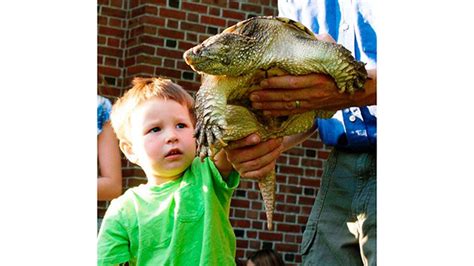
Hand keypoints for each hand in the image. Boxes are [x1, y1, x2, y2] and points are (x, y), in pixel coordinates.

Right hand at [224, 134, 282, 179]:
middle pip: (252, 153)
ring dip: (272, 155)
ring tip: (280, 147)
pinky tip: (275, 158)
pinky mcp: (244, 174)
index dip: (248, 141)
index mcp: (230, 144)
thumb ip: (252, 131)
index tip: (258, 137)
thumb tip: (264, 130)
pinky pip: (259, 173)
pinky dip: (269, 166)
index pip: (239, 143)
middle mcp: (231, 157)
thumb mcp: (247, 133)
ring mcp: (238, 167)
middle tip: (278, 139)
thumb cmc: (248, 136)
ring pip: (257, 163)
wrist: (245, 149)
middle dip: (268, 146)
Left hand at [250, 33, 374, 116]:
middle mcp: (313, 93)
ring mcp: (311, 102)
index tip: (262, 81)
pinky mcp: (310, 109)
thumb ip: (320, 46)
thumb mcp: (332, 57)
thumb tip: (312, 35)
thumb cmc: (340, 71)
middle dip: (267, 97)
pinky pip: (291, 112)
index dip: (277, 83)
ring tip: (254, 104)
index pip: (294, 82)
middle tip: (251, 96)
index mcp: (317, 79)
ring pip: (287, 106)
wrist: (355, 92)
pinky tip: (266, 112)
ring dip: (269, 106)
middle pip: (286, 96)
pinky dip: (278, 112)